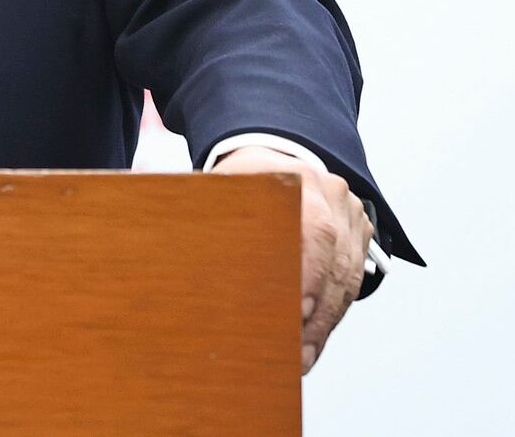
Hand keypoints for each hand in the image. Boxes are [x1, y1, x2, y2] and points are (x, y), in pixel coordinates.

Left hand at [209, 145, 371, 374]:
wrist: (272, 156)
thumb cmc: (240, 180)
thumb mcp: (223, 187)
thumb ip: (203, 210)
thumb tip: (157, 222)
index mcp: (299, 181)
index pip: (314, 232)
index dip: (309, 276)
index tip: (296, 313)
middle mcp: (332, 196)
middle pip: (334, 264)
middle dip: (317, 314)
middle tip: (295, 353)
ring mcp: (350, 215)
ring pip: (347, 279)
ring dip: (324, 324)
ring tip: (301, 358)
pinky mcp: (358, 235)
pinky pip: (352, 283)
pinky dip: (332, 315)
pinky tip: (312, 341)